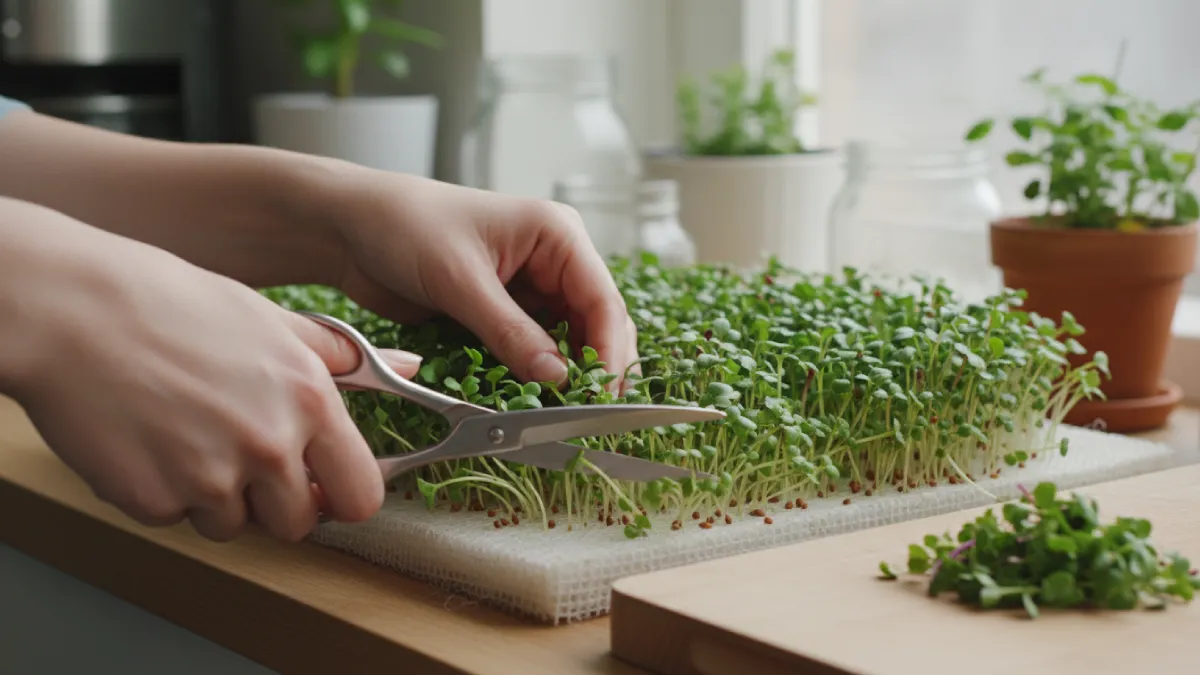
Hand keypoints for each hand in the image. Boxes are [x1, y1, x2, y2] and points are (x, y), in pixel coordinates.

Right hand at [7, 206, 420, 541]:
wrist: (73, 311)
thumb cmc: (172, 305)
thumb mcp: (273, 320)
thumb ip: (345, 357)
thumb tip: (410, 363)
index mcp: (309, 402)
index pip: (361, 495)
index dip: (343, 496)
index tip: (326, 487)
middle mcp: (270, 447)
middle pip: (300, 524)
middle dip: (279, 504)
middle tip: (248, 463)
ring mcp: (211, 479)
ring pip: (235, 526)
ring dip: (219, 499)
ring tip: (190, 437)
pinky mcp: (155, 500)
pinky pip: (177, 519)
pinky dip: (167, 493)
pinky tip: (152, 441)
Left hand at [324, 171, 638, 388]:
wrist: (349, 228)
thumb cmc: (403, 226)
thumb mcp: (459, 280)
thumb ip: (510, 332)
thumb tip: (557, 378)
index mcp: (557, 234)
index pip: (603, 300)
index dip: (608, 352)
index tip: (599, 397)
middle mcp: (553, 260)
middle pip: (596, 325)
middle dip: (593, 368)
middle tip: (585, 415)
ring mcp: (530, 288)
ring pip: (568, 343)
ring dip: (564, 376)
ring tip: (559, 413)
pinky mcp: (505, 312)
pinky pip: (533, 351)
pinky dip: (534, 375)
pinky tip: (529, 398)